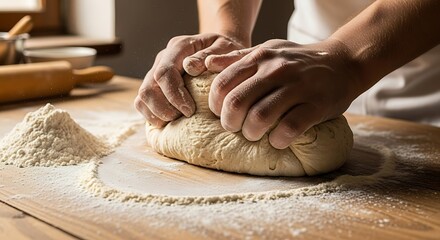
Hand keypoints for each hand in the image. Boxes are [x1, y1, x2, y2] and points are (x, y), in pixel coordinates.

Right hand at [134, 33, 245, 126]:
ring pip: (142, 97)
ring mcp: (155, 71)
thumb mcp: (228, 49)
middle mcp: (163, 58)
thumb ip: (214, 55)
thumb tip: (191, 67)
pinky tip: (171, 122)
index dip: (174, 95)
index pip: (165, 72)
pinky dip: (153, 116)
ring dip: (158, 114)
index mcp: (179, 46)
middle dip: (165, 108)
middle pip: (149, 87)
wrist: (223, 51)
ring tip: (178, 119)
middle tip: (185, 117)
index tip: (190, 111)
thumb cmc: (227, 52)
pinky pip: (142, 103)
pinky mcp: (154, 86)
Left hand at [206, 39, 360, 148]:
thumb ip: (238, 58)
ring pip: (260, 117)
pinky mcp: (316, 105)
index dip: (216, 104)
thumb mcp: (268, 51)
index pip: (223, 83)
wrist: (344, 61)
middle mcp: (276, 70)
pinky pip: (289, 128)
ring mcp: (297, 87)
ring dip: (251, 133)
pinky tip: (277, 140)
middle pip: (237, 102)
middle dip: (229, 123)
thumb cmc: (299, 60)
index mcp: (260, 58)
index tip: (222, 113)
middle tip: (235, 128)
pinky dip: (278, 140)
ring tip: (254, 135)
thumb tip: (207, 63)